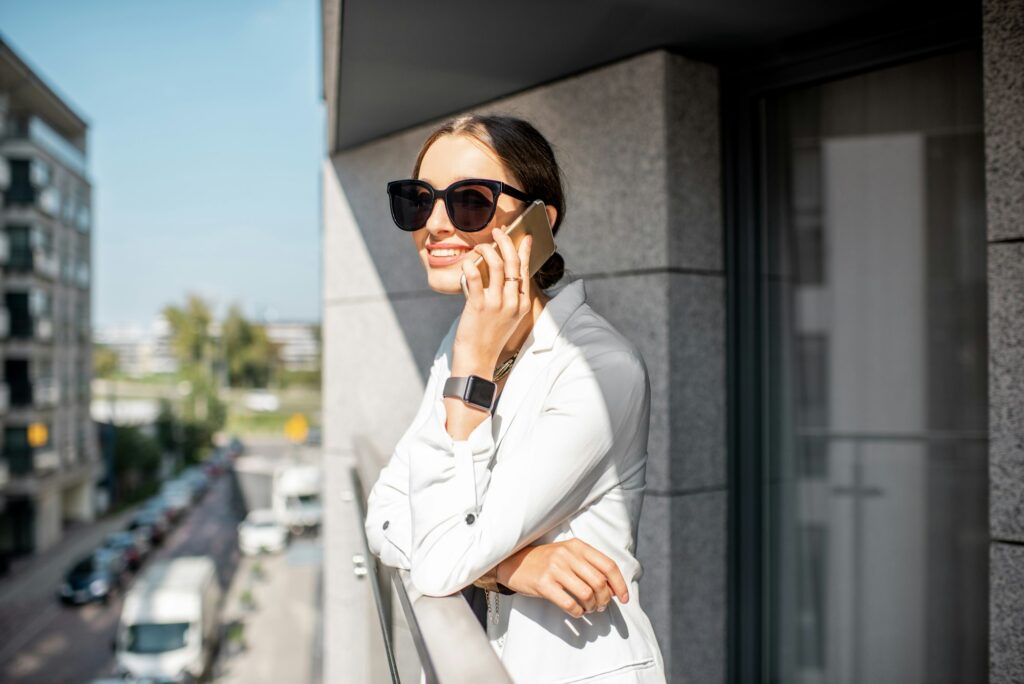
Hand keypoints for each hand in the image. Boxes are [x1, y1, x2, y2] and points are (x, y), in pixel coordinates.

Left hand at [452, 228, 533, 372]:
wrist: (477, 360)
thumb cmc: (489, 337)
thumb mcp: (506, 317)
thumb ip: (507, 296)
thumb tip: (498, 271)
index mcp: (522, 303)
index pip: (525, 270)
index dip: (524, 251)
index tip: (523, 236)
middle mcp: (513, 302)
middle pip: (513, 262)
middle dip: (506, 241)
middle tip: (497, 232)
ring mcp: (497, 304)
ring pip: (496, 265)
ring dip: (487, 250)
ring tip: (479, 247)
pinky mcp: (479, 306)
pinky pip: (474, 278)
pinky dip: (469, 266)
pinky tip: (466, 263)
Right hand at [496, 538, 629, 618]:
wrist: (514, 562)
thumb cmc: (546, 561)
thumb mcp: (568, 554)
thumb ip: (589, 565)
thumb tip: (613, 588)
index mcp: (577, 546)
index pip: (608, 565)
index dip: (620, 584)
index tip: (624, 598)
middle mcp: (567, 555)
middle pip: (599, 582)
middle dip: (605, 599)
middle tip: (602, 606)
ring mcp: (554, 569)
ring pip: (586, 594)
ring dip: (592, 607)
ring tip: (589, 609)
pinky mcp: (544, 584)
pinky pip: (569, 604)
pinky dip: (578, 612)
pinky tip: (576, 612)